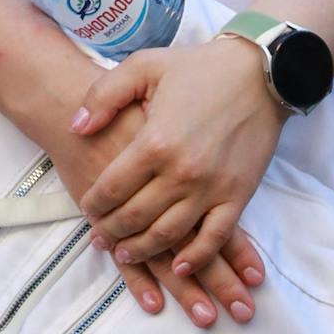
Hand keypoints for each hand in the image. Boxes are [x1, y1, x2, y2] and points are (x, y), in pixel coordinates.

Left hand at [70, 38, 283, 275]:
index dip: (95, 204)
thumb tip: (75, 127)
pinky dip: (196, 257)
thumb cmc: (196, 68)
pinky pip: (215, 237)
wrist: (258, 75)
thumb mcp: (142, 66)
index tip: (86, 210)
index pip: (113, 187)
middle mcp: (181, 172)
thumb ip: (103, 97)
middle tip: (100, 240)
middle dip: (113, 232)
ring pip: (171, 234)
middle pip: (137, 217)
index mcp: (154, 142)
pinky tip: (180, 266)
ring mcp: (212, 188)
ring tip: (127, 255)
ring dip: (145, 250)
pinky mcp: (238, 196)